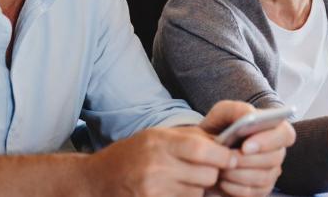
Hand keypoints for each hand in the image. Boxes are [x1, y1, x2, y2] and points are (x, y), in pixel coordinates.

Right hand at [86, 126, 235, 196]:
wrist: (96, 179)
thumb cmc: (132, 154)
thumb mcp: (157, 136)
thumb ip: (190, 139)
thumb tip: (225, 144)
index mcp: (160, 142)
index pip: (201, 150)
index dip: (222, 155)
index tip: (231, 158)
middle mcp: (156, 165)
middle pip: (206, 175)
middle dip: (213, 173)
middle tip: (206, 170)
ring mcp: (152, 188)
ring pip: (198, 192)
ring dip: (198, 188)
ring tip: (183, 179)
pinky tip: (174, 190)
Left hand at [201, 101, 295, 196]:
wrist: (204, 151)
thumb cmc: (217, 129)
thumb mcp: (222, 113)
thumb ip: (237, 110)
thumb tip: (251, 116)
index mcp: (273, 129)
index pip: (286, 134)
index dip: (269, 141)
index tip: (246, 147)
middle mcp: (276, 151)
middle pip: (275, 158)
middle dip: (247, 160)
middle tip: (226, 159)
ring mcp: (270, 172)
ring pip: (263, 177)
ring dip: (238, 174)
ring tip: (221, 168)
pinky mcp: (261, 189)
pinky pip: (253, 192)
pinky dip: (234, 188)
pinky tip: (222, 181)